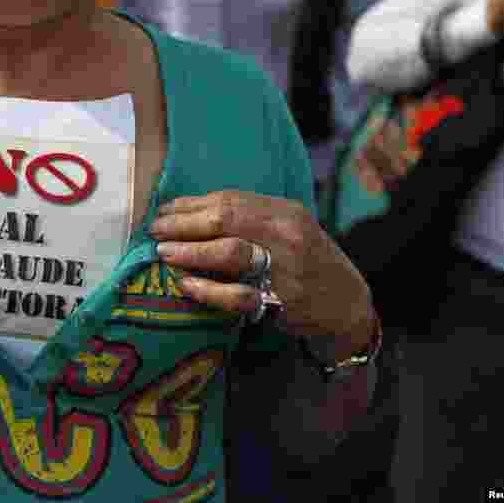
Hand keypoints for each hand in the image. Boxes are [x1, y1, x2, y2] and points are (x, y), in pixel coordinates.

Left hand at [150, 191, 376, 360]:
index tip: (163, 211)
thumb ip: (248, 218)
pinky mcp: (281, 301)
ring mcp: (285, 267)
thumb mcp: (286, 229)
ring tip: (164, 253)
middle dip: (183, 224)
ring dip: (190, 251)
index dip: (190, 205)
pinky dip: (208, 289)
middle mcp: (286, 234)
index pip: (228, 200)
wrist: (348, 303)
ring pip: (230, 252)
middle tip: (155, 231)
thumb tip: (191, 211)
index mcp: (284, 211)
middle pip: (224, 220)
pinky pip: (237, 293)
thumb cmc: (306, 262)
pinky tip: (187, 284)